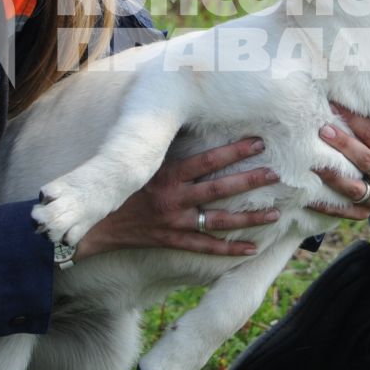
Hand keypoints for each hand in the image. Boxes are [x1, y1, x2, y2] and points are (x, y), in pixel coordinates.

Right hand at [73, 137, 279, 260]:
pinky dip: (228, 250)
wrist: (93, 222)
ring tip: (275, 213)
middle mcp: (174, 199)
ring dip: (248, 218)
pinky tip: (251, 249)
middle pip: (219, 189)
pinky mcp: (171, 241)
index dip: (235, 150)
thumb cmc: (117, 186)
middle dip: (250, 181)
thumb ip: (164, 146)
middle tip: (277, 175)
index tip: (259, 142)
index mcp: (167, 175)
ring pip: (218, 221)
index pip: (208, 160)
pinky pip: (204, 247)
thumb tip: (186, 119)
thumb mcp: (141, 162)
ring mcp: (174, 223)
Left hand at [309, 103, 369, 220]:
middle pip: (366, 160)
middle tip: (322, 130)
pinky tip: (308, 195)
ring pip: (354, 188)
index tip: (335, 108)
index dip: (356, 121)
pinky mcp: (362, 214)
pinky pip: (343, 211)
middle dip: (343, 144)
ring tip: (312, 162)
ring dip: (332, 175)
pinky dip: (326, 205)